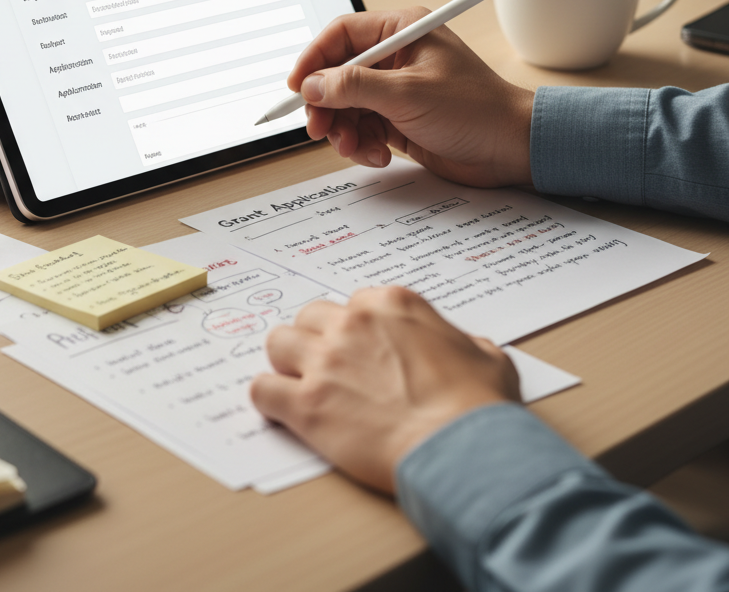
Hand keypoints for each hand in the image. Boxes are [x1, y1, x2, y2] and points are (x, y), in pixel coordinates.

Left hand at [250, 287, 519, 492]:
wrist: (461, 448)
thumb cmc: (477, 406)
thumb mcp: (488, 357)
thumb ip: (465, 343)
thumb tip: (471, 349)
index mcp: (391, 305)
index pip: (354, 304)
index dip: (355, 330)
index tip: (361, 351)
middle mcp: (352, 323)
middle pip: (310, 317)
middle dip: (316, 340)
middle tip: (329, 368)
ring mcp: (325, 361)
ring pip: (278, 342)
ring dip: (286, 362)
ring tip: (297, 384)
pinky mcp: (306, 404)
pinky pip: (262, 389)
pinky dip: (267, 399)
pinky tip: (280, 411)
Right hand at [288, 9, 533, 186]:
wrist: (512, 149)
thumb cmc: (475, 110)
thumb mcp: (407, 94)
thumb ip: (354, 87)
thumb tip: (311, 85)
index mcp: (402, 31)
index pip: (341, 36)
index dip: (313, 60)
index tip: (296, 88)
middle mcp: (396, 58)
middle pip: (336, 75)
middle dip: (326, 105)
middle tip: (319, 129)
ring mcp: (396, 90)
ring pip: (346, 106)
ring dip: (344, 130)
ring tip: (356, 149)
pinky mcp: (398, 119)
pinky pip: (362, 128)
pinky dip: (362, 145)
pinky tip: (379, 156)